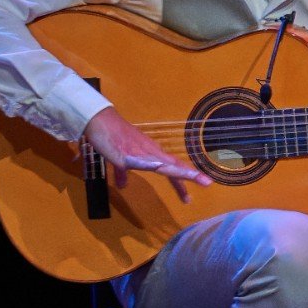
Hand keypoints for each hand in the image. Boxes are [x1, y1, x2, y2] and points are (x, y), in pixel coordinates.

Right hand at [79, 106, 210, 200]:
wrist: (99, 121)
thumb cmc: (111, 138)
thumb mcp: (119, 159)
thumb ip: (123, 172)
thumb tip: (123, 185)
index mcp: (151, 154)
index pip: (172, 167)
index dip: (185, 176)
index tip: (200, 184)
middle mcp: (151, 153)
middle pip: (174, 166)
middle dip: (190, 175)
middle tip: (208, 183)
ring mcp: (141, 153)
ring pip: (165, 164)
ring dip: (180, 171)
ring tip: (195, 178)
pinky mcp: (128, 155)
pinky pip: (144, 162)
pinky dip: (154, 166)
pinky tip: (162, 169)